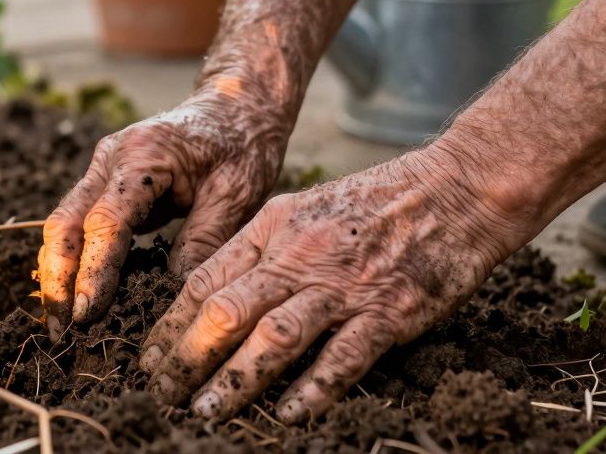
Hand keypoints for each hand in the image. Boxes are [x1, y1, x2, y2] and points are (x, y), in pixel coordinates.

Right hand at [39, 87, 287, 335]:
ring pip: (64, 224)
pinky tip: (77, 296)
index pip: (105, 221)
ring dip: (58, 272)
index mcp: (142, 156)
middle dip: (58, 278)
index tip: (87, 314)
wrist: (235, 106)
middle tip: (62, 329)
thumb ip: (204, 239)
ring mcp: (102, 170)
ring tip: (63, 324)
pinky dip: (73, 259)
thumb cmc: (241, 144)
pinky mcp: (105, 184)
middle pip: (66, 222)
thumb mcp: (236, 193)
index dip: (93, 270)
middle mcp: (110, 159)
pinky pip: (79, 224)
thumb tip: (174, 294)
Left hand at [139, 149, 520, 422]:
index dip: (171, 324)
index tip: (150, 358)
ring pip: (274, 337)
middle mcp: (299, 256)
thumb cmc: (376, 202)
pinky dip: (312, 389)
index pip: (205, 281)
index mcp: (273, 228)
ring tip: (206, 411)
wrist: (455, 189)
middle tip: (161, 393)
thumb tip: (210, 291)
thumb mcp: (304, 208)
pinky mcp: (388, 311)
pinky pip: (342, 357)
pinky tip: (287, 416)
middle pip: (226, 311)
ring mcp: (342, 285)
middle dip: (187, 357)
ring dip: (235, 379)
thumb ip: (260, 247)